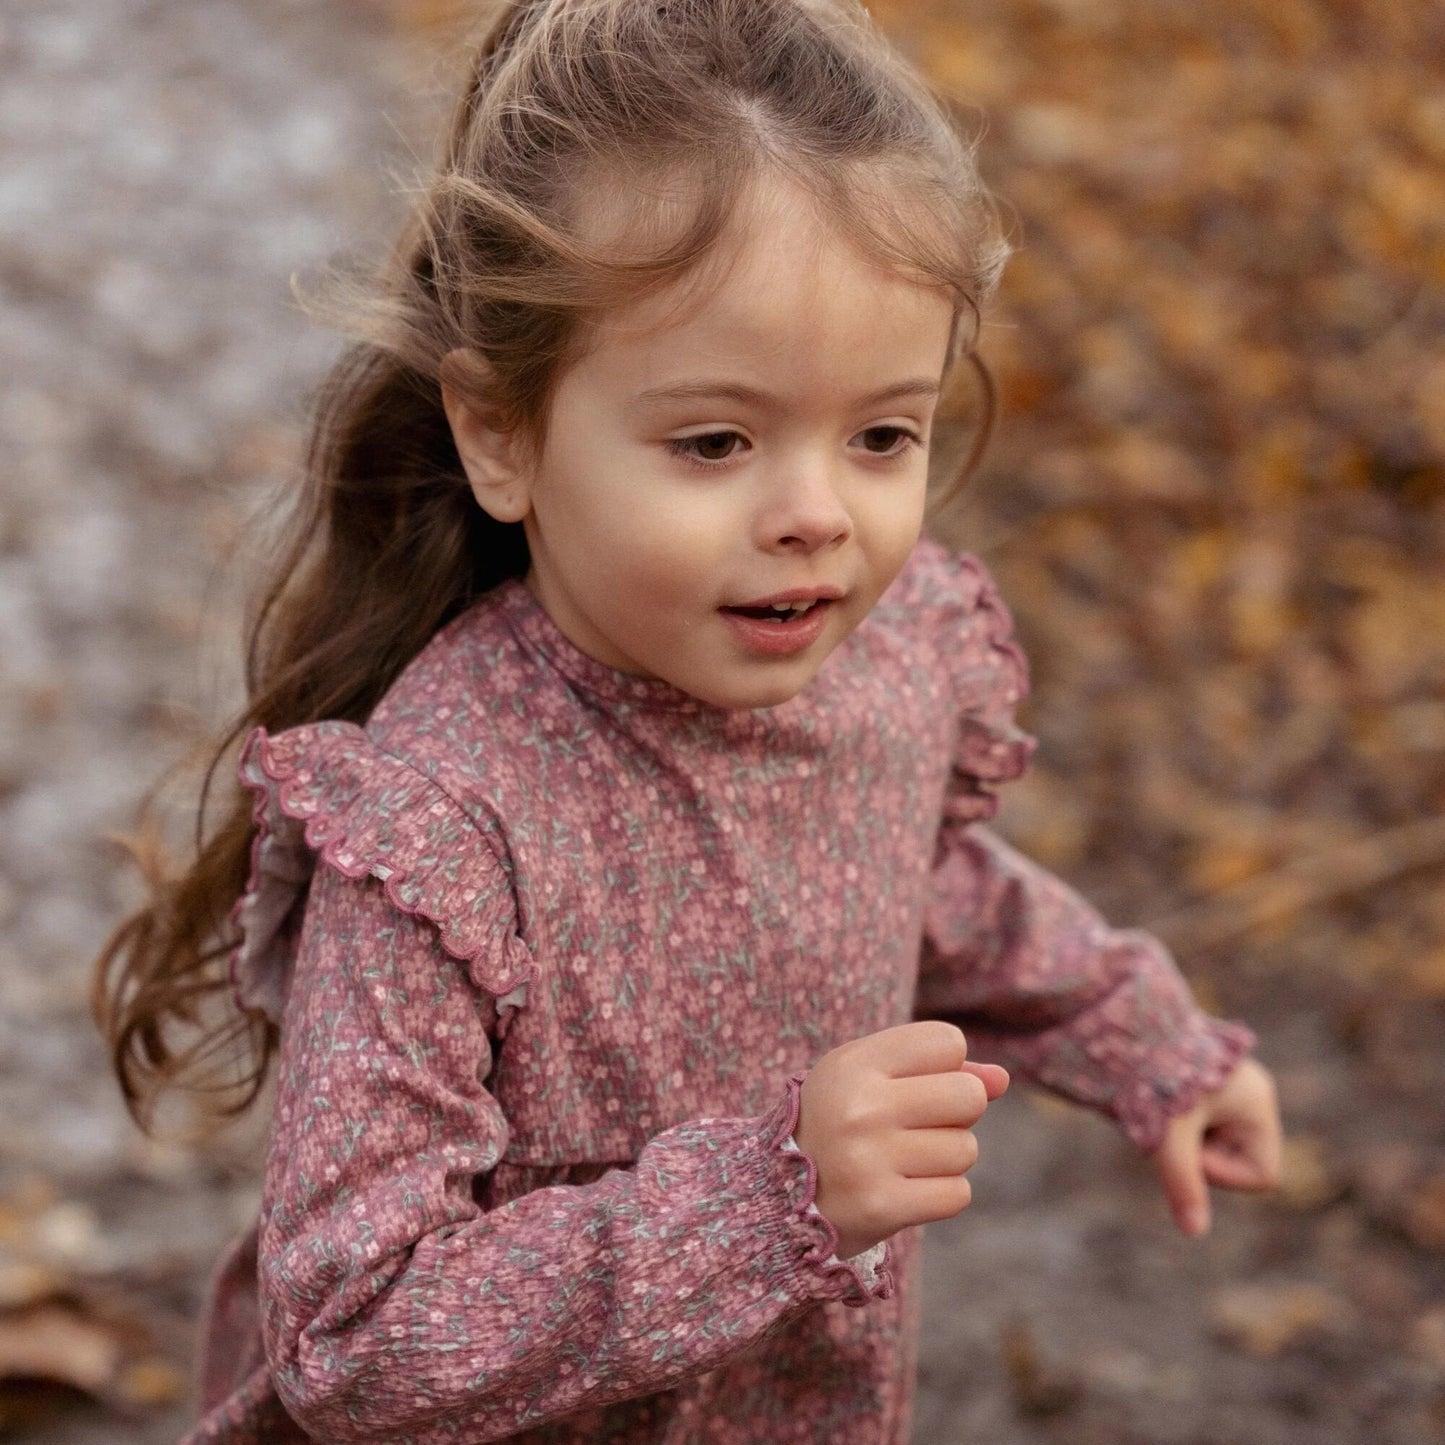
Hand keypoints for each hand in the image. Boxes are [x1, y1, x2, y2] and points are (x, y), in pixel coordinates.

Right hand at [793, 1021, 1008, 1259]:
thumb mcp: (871, 1078)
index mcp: (854, 1064)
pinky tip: (906, 1191)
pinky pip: (957, 1194)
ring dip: (946, 1158)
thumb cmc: (839, 1122)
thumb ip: (938, 1069)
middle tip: (917, 1126)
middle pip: (969, 1097)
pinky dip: (942, 1195)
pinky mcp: (881, 1208)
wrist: (780, 1195)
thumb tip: (1002, 1080)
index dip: (945, 1065)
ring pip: (965, 1149)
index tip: (912, 1083)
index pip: (948, 1042)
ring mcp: (868, 1160)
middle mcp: (860, 1108)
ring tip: (902, 1161)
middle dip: (957, 1113)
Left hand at [1152, 1056, 1281, 1236]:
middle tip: (1167, 1130)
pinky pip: (1197, 1125)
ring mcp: (1228, 1090)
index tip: (1187, 1151)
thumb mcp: (1169, 1135)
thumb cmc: (1151, 1078)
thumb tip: (1194, 1231)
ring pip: (1213, 1143)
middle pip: (1236, 1160)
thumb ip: (1183, 1182)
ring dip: (1183, 1140)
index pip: (1263, 1174)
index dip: (1223, 1174)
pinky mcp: (1203, 1086)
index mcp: (1257, 1105)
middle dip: (1199, 1155)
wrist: (1120, 1027)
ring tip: (1157, 1114)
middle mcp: (1250, 1096)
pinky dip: (1174, 1125)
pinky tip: (1152, 1107)